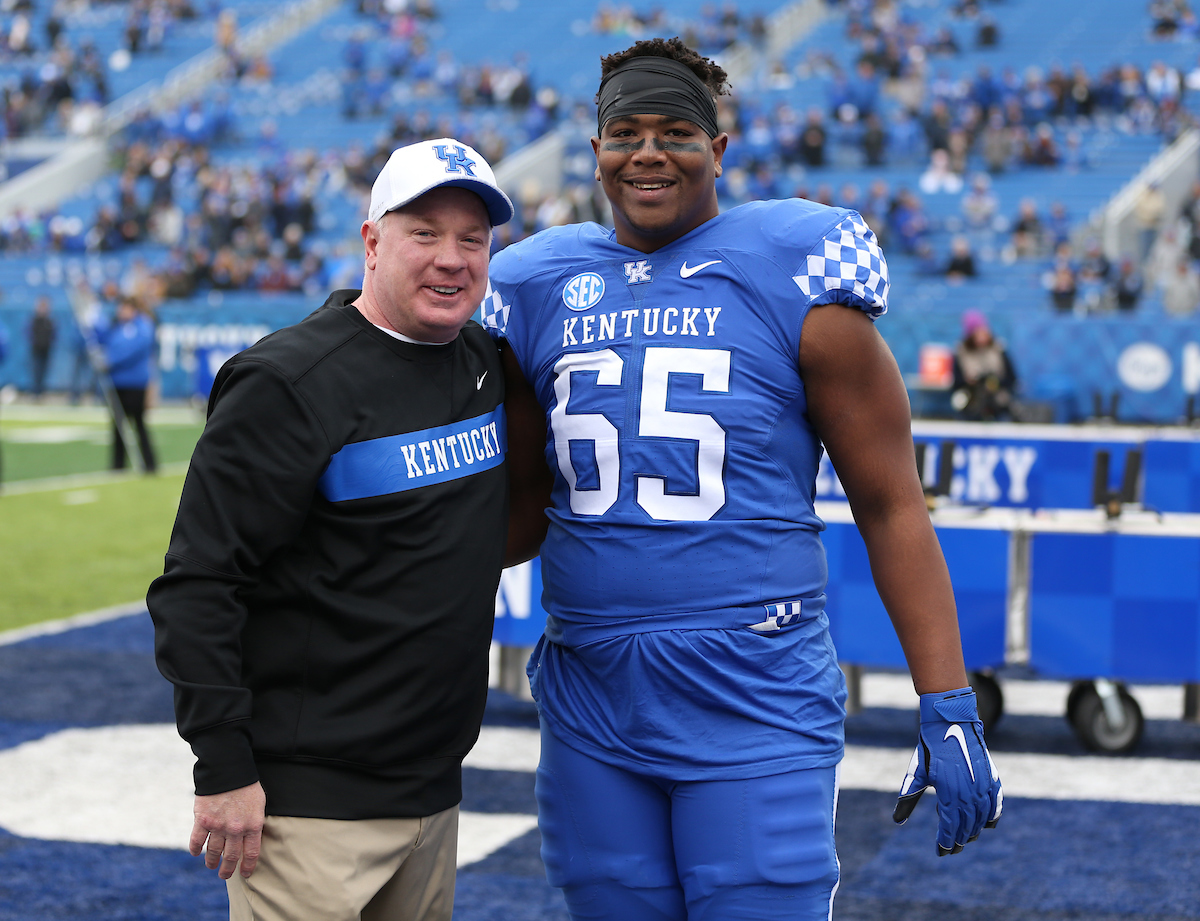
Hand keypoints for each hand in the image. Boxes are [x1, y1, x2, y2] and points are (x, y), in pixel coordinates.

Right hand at [191, 781, 265, 878]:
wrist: (228, 770)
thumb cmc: (246, 785)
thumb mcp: (259, 804)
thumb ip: (255, 822)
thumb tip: (252, 837)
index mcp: (253, 825)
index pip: (251, 853)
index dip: (248, 866)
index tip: (245, 874)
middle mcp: (236, 829)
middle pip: (231, 856)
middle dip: (227, 869)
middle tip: (224, 875)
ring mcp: (218, 826)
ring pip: (213, 852)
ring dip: (211, 861)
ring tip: (211, 865)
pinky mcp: (202, 820)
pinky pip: (197, 841)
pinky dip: (195, 849)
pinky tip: (196, 853)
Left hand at [892, 687, 1001, 854]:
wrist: (951, 722)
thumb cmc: (930, 747)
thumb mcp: (917, 773)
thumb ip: (909, 797)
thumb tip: (897, 820)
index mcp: (949, 794)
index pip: (950, 827)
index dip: (946, 841)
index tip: (942, 851)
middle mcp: (969, 794)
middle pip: (967, 827)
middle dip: (959, 840)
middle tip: (952, 848)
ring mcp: (982, 787)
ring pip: (982, 819)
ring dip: (974, 831)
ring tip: (966, 838)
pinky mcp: (991, 779)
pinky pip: (995, 805)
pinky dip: (991, 817)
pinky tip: (987, 824)